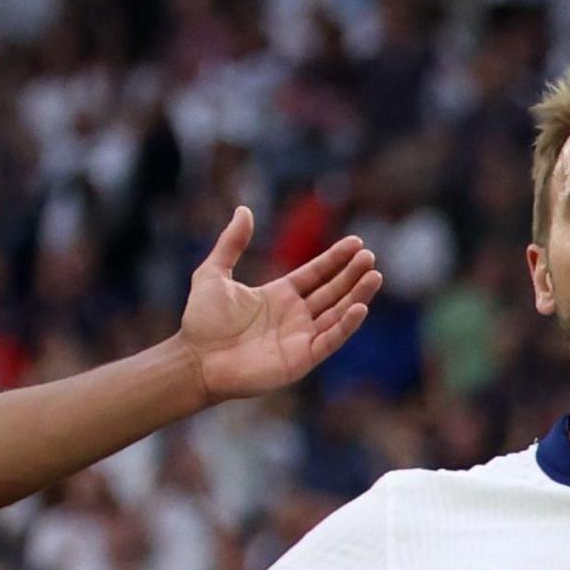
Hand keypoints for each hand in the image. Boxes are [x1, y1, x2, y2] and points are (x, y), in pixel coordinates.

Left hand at [174, 207, 379, 404]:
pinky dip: (346, 325)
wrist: (195, 359)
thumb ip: (231, 243)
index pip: (316, 274)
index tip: (357, 243)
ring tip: (374, 276)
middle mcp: (294, 316)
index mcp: (279, 295)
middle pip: (332, 292)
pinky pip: (329, 341)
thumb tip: (244, 209)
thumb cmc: (201, 322)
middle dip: (352, 274)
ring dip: (357, 296)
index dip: (336, 259)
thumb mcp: (213, 273)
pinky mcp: (300, 360)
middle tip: (370, 256)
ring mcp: (299, 338)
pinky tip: (360, 307)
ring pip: (337, 314)